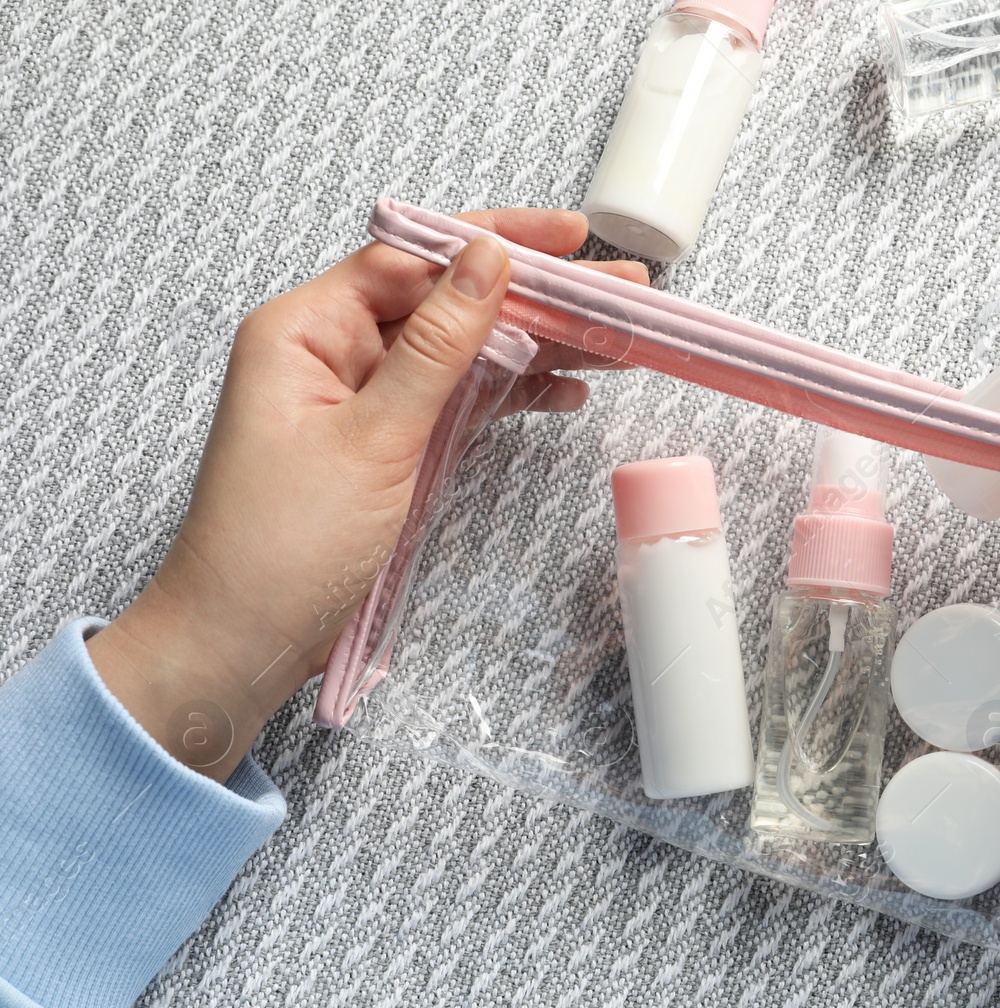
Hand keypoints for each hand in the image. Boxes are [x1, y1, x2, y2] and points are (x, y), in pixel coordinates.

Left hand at [88, 210, 647, 781]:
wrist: (244, 640)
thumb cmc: (282, 544)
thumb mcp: (375, 437)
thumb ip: (439, 346)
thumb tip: (487, 259)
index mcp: (306, 329)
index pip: (413, 257)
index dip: (495, 241)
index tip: (570, 239)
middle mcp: (333, 351)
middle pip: (448, 300)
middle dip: (536, 294)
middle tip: (620, 288)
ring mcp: (364, 398)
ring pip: (464, 351)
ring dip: (537, 344)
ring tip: (614, 338)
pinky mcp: (387, 443)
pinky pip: (458, 400)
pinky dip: (510, 395)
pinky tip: (566, 389)